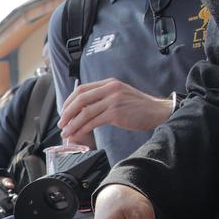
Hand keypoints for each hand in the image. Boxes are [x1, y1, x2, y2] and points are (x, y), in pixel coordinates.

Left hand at [59, 78, 173, 141]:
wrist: (157, 112)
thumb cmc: (138, 107)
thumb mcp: (120, 95)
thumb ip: (104, 97)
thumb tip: (84, 108)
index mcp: (109, 83)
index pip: (82, 89)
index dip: (69, 101)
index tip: (63, 112)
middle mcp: (110, 89)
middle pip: (80, 99)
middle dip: (67, 113)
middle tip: (61, 124)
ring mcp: (113, 100)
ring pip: (85, 112)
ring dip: (72, 124)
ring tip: (66, 133)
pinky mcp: (116, 113)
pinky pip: (93, 122)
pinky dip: (82, 129)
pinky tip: (77, 135)